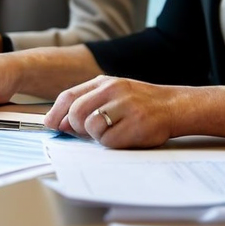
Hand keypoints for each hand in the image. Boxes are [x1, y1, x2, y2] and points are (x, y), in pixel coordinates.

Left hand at [43, 75, 177, 147]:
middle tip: (86, 132)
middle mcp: (114, 90)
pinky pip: (110, 140)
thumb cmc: (139, 103)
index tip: (49, 124)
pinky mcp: (137, 124)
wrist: (174, 106)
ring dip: (96, 136)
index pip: (69, 96)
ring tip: (110, 132)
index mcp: (104, 82)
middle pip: (76, 112)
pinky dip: (111, 143)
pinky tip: (123, 137)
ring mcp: (126, 106)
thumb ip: (87, 103)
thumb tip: (60, 123)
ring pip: (92, 126)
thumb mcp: (112, 94)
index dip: (55, 113)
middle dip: (75, 126)